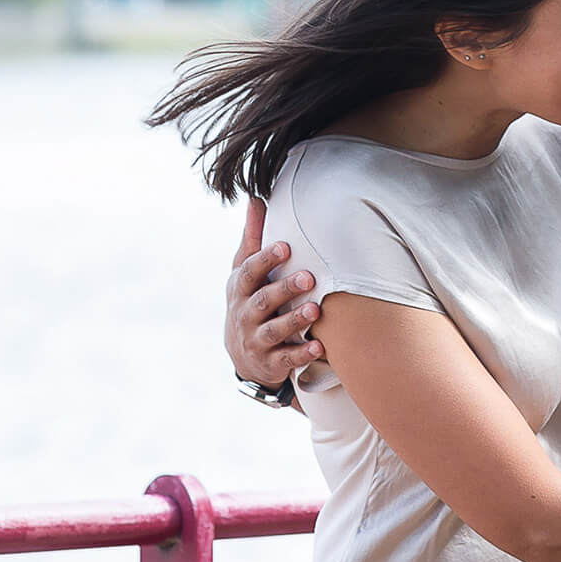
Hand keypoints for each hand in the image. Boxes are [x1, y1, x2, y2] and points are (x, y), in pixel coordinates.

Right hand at [226, 198, 322, 386]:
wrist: (244, 356)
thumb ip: (252, 239)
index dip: (265, 259)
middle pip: (262, 300)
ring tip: (315, 310)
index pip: (249, 272)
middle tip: (309, 278)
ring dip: (294, 320)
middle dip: (283, 289)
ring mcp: (256, 340)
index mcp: (240, 289)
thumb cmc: (250, 300)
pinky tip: (320, 346)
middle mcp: (244, 314)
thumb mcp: (245, 272)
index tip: (286, 246)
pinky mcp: (271, 362)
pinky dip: (302, 353)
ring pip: (274, 331)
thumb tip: (256, 198)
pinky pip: (286, 359)